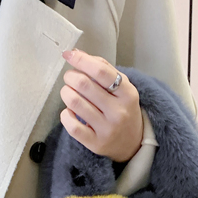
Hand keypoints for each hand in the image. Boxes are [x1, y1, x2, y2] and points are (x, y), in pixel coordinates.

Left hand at [60, 48, 142, 162]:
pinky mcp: (95, 143)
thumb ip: (103, 68)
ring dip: (66, 92)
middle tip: (70, 77)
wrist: (132, 143)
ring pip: (75, 103)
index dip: (81, 60)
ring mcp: (107, 129)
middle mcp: (119, 112)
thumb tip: (77, 53)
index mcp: (127, 94)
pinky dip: (65, 114)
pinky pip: (72, 126)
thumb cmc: (123, 109)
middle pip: (84, 85)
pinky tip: (70, 111)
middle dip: (70, 76)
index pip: (101, 71)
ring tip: (68, 92)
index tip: (69, 55)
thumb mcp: (122, 87)